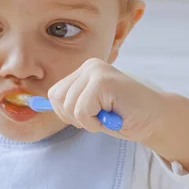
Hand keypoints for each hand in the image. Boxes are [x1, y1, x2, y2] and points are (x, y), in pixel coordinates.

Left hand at [47, 58, 164, 141]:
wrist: (156, 119)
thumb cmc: (125, 116)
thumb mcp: (91, 109)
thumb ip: (68, 104)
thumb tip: (32, 103)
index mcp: (84, 70)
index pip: (54, 95)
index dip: (68, 113)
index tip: (90, 116)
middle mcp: (90, 66)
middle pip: (57, 100)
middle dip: (76, 117)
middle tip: (101, 117)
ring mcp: (97, 71)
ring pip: (69, 107)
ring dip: (89, 121)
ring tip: (109, 115)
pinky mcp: (103, 81)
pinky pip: (82, 111)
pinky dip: (96, 122)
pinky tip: (114, 116)